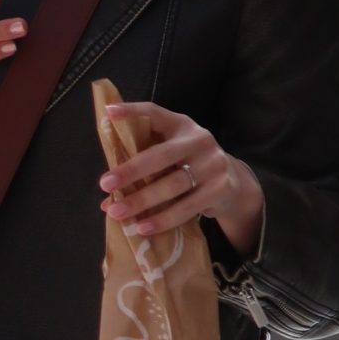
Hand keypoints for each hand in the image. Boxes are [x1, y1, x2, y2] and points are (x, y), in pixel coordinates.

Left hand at [100, 101, 263, 257]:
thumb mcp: (171, 156)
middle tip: (105, 184)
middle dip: (132, 170)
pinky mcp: (220, 189)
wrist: (234, 184)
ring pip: (173, 185)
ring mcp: (212, 164)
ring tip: (117, 212)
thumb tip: (107, 200)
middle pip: (162, 155)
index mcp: (181, 126)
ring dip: (142, 201)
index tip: (108, 113)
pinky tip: (142, 227)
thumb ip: (142, 168)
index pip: (155, 113)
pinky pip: (186, 207)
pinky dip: (162, 219)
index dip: (133, 111)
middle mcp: (199, 140)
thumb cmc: (189, 166)